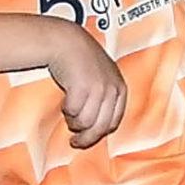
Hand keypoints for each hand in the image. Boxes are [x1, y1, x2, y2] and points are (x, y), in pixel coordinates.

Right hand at [46, 22, 127, 146]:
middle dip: (86, 138)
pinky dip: (67, 111)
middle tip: (75, 142)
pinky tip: (65, 103)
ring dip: (74, 122)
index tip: (88, 139)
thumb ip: (105, 98)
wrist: (67, 42)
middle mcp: (112, 90)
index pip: (114, 122)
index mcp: (120, 89)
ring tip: (69, 113)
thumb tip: (96, 128)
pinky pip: (73, 112)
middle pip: (100, 127)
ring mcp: (98, 89)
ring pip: (85, 122)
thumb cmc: (81, 61)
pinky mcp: (82, 88)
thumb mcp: (102, 77)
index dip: (99, 134)